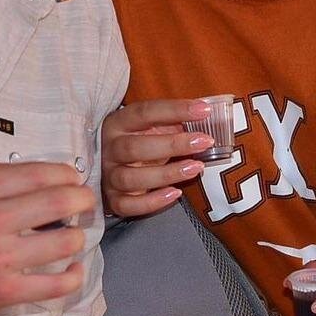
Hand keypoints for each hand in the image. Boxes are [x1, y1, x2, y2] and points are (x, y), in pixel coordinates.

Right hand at [0, 161, 96, 315]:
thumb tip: (41, 175)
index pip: (41, 173)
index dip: (66, 175)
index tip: (72, 179)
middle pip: (61, 202)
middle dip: (82, 200)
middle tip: (84, 203)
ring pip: (65, 242)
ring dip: (76, 237)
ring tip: (71, 237)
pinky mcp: (3, 293)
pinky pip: (56, 285)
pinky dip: (73, 276)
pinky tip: (72, 269)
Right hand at [100, 98, 214, 216]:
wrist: (112, 168)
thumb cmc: (140, 142)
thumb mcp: (151, 127)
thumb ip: (172, 121)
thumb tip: (205, 115)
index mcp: (118, 123)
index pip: (144, 112)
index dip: (174, 110)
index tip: (204, 110)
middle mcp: (109, 149)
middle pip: (134, 148)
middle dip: (173, 145)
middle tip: (204, 142)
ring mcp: (109, 175)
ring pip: (131, 178)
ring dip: (166, 174)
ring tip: (196, 168)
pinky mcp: (113, 200)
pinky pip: (128, 205)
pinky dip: (152, 202)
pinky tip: (175, 194)